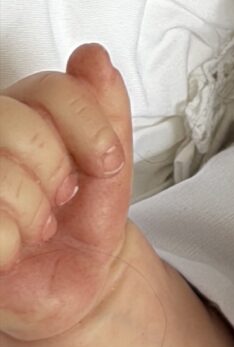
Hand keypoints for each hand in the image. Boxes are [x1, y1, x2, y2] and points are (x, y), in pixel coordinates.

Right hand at [0, 45, 135, 346]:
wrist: (72, 287)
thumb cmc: (82, 223)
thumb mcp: (109, 167)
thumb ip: (105, 112)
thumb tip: (93, 58)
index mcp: (17, 113)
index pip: (49, 87)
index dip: (87, 123)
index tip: (104, 161)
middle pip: (15, 122)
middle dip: (56, 168)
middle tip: (62, 197)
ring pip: (0, 174)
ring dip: (35, 213)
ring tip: (38, 227)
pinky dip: (10, 244)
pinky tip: (13, 249)